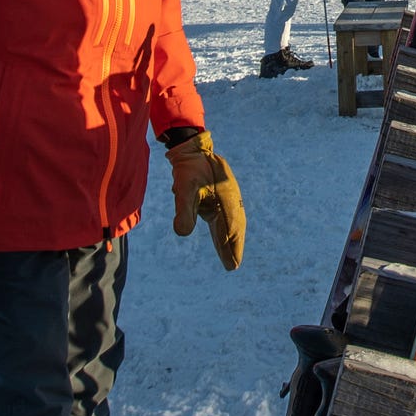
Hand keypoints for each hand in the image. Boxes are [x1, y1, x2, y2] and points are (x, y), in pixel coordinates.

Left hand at [167, 131, 245, 269]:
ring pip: (231, 224)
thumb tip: (181, 233)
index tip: (231, 264)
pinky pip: (225, 218)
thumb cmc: (189, 167)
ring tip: (231, 259)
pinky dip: (225, 231)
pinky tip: (222, 240)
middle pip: (234, 228)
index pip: (229, 228)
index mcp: (226, 198)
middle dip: (233, 248)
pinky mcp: (220, 197)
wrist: (193, 149)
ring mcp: (227, 198)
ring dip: (230, 241)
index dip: (230, 247)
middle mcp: (230, 199)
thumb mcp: (184, 188)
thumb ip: (184, 209)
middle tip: (233, 266)